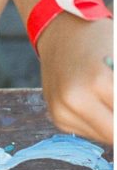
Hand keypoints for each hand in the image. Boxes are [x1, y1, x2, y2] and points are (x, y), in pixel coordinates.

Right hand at [37, 15, 112, 144]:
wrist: (60, 32)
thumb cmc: (99, 38)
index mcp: (98, 81)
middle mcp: (75, 99)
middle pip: (116, 133)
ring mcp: (63, 109)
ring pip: (106, 137)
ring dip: (115, 125)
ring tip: (111, 100)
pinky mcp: (58, 116)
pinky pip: (90, 132)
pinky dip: (101, 123)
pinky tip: (99, 104)